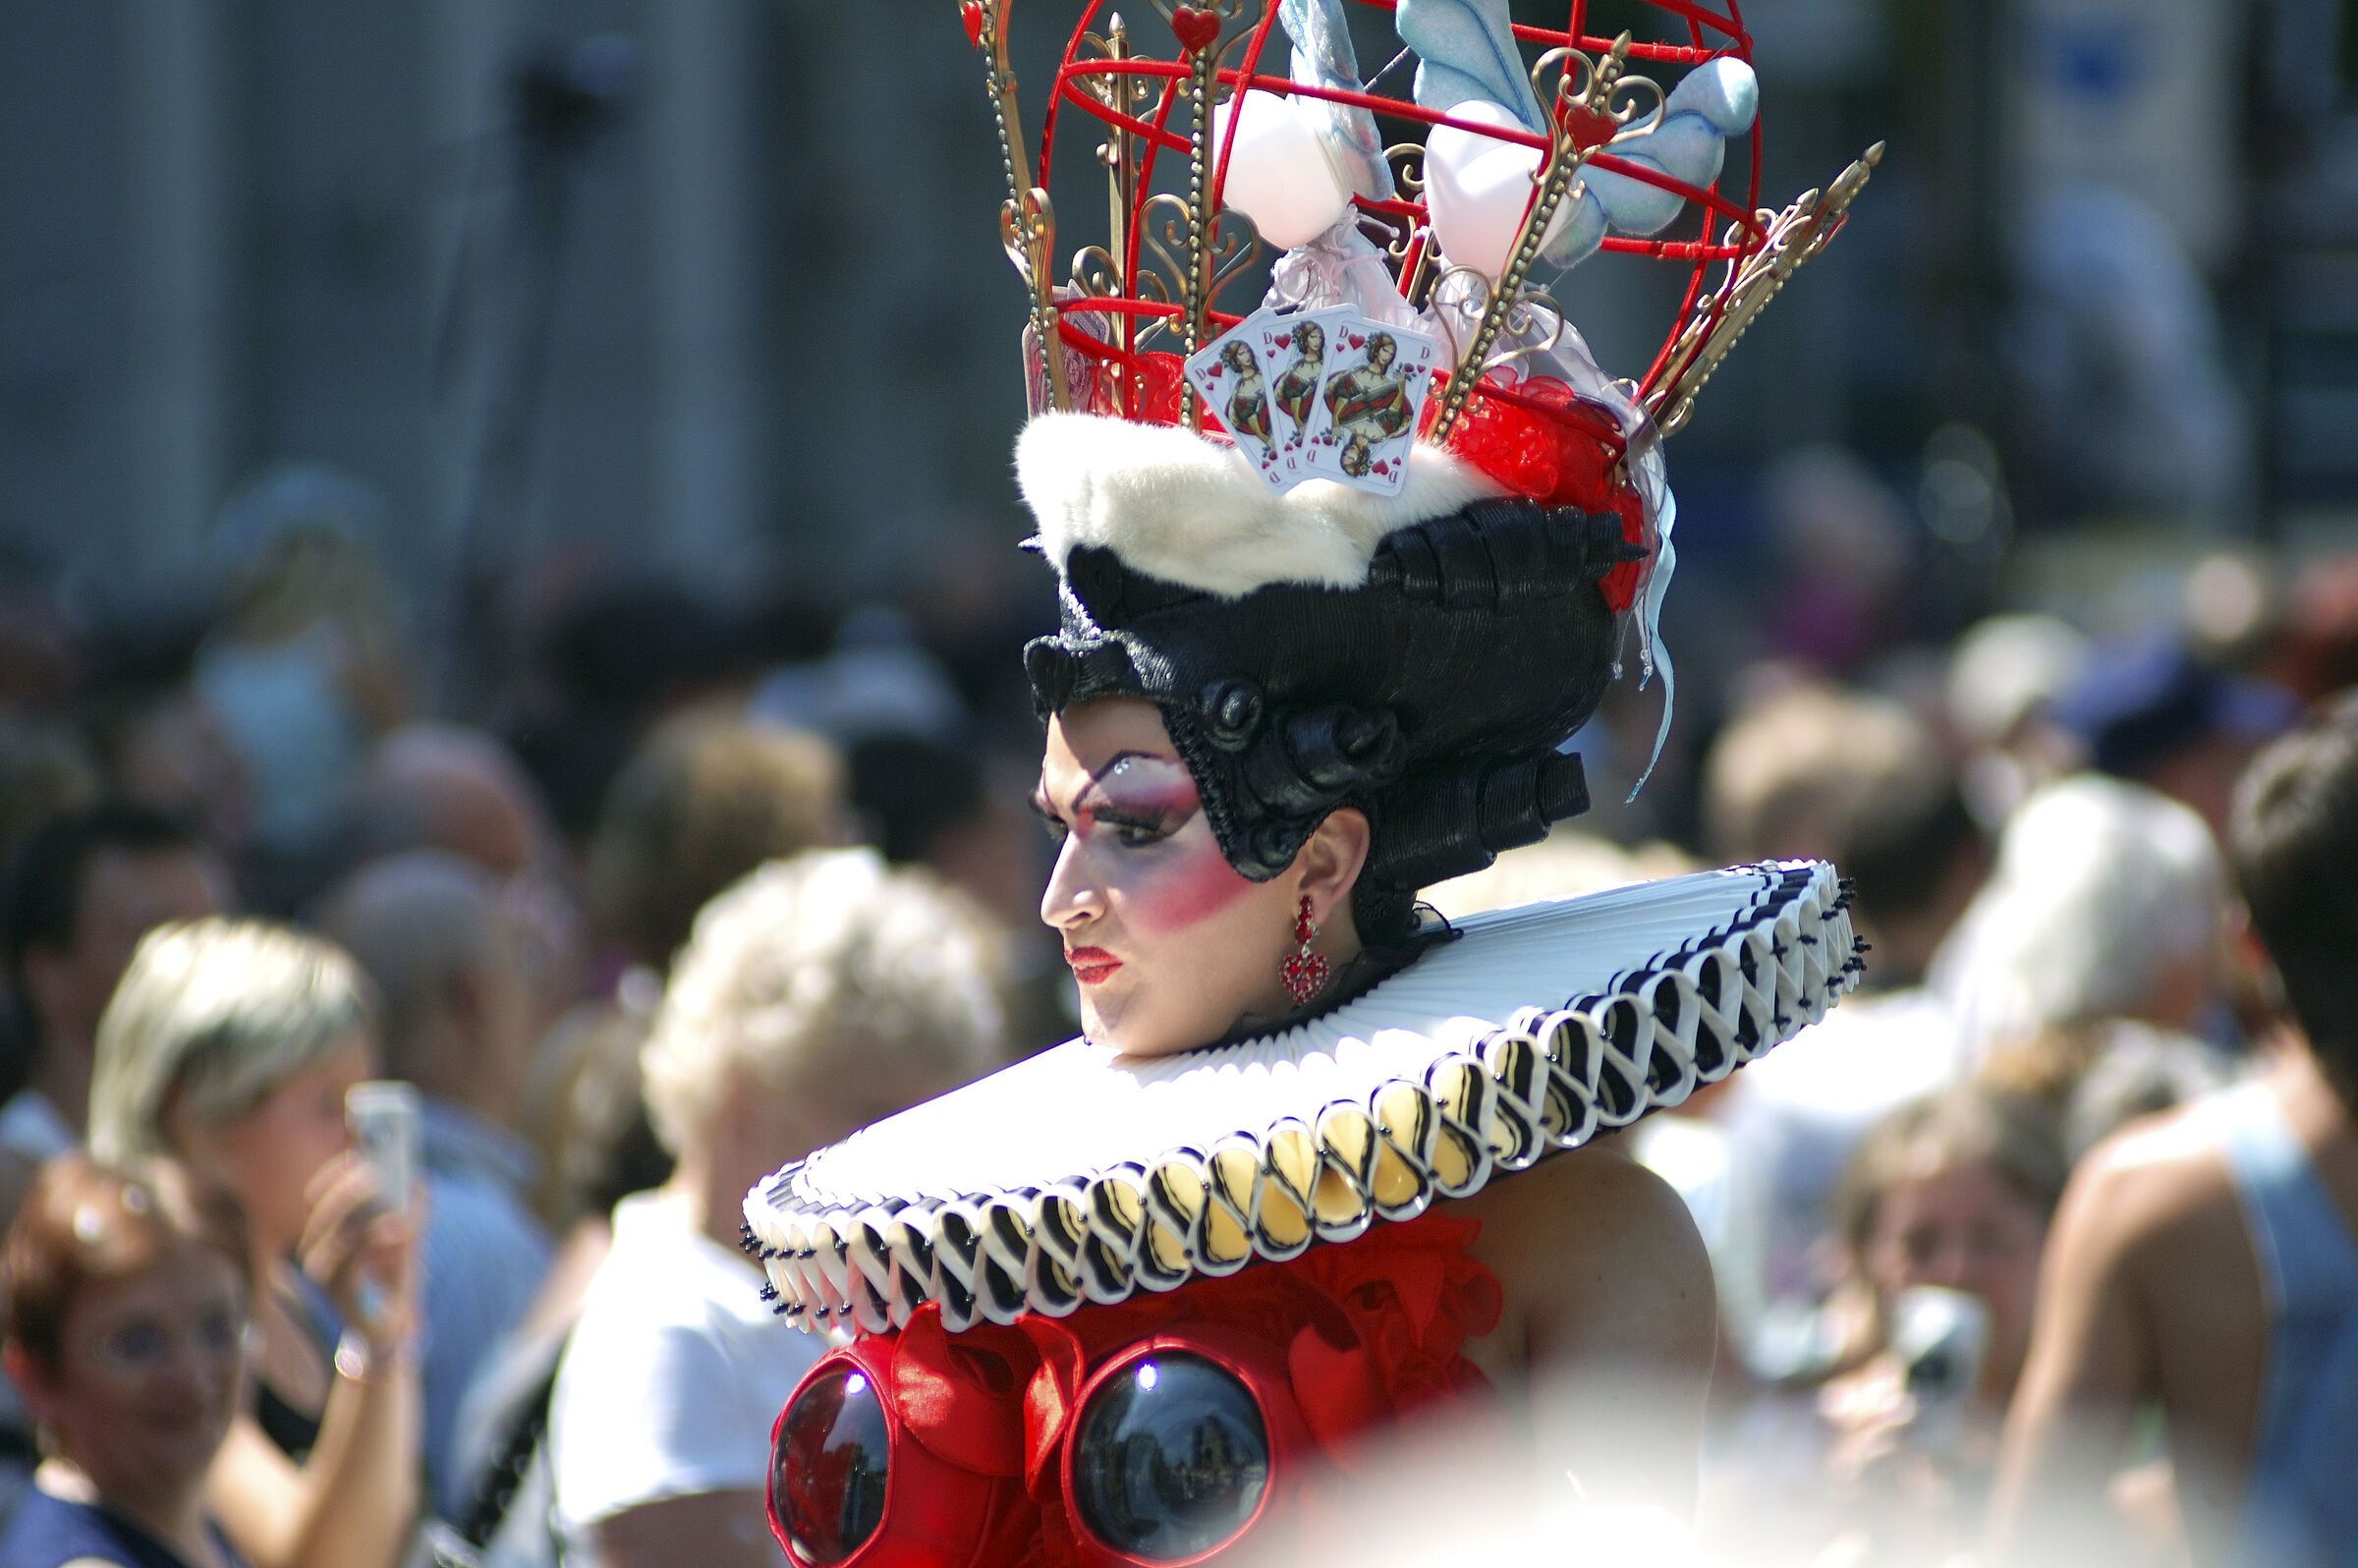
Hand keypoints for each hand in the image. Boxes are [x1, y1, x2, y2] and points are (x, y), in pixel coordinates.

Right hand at [297, 1152, 422, 1354]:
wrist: (392, 1327)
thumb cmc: (395, 1276)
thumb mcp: (407, 1238)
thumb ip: (413, 1210)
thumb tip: (423, 1179)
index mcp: (329, 1232)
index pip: (319, 1197)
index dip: (333, 1176)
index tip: (353, 1156)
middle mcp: (318, 1251)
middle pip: (322, 1214)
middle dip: (346, 1191)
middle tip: (372, 1174)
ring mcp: (324, 1274)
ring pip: (332, 1237)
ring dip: (358, 1213)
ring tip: (383, 1196)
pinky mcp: (337, 1293)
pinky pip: (349, 1263)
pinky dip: (373, 1240)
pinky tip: (394, 1227)